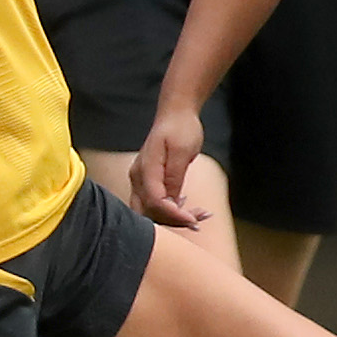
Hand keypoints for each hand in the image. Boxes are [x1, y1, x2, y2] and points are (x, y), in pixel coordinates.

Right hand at [130, 105, 211, 225]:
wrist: (175, 114)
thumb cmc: (181, 128)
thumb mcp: (182, 151)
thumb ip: (174, 177)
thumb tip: (173, 202)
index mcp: (145, 169)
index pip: (155, 202)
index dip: (174, 215)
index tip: (194, 219)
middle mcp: (138, 177)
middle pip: (148, 212)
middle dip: (172, 221)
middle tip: (198, 221)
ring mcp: (140, 180)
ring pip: (150, 211)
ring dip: (173, 217)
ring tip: (199, 215)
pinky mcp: (146, 182)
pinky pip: (154, 203)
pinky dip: (170, 210)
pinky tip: (187, 208)